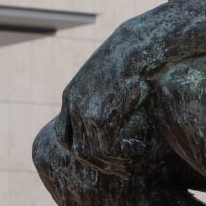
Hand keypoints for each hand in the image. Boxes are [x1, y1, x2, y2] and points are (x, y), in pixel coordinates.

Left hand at [55, 31, 152, 175]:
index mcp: (72, 95)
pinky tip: (141, 148)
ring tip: (136, 153)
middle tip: (124, 162)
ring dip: (114, 161)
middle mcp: (73, 105)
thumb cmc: (133, 55)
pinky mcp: (102, 117)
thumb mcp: (112, 73)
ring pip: (91, 154)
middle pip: (75, 149)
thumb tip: (117, 103)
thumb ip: (107, 92)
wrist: (140, 43)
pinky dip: (124, 155)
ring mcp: (85, 112)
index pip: (64, 136)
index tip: (105, 151)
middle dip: (99, 161)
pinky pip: (107, 150)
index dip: (82, 147)